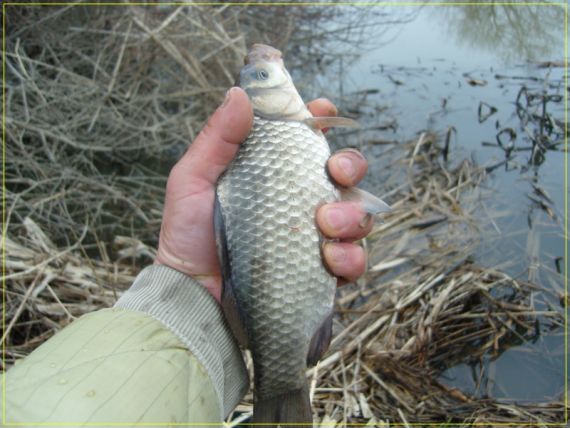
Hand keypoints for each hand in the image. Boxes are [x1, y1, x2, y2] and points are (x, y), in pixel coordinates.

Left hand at [155, 87, 371, 300]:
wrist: (192, 295)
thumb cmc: (188, 236)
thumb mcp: (192, 180)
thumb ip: (216, 139)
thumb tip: (240, 94)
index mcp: (272, 173)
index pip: (308, 140)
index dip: (321, 121)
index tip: (321, 113)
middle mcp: (298, 200)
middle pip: (346, 173)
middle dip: (350, 165)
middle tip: (334, 174)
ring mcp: (314, 236)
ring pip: (359, 214)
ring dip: (352, 215)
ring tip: (324, 224)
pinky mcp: (321, 271)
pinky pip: (354, 260)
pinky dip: (351, 257)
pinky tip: (328, 259)